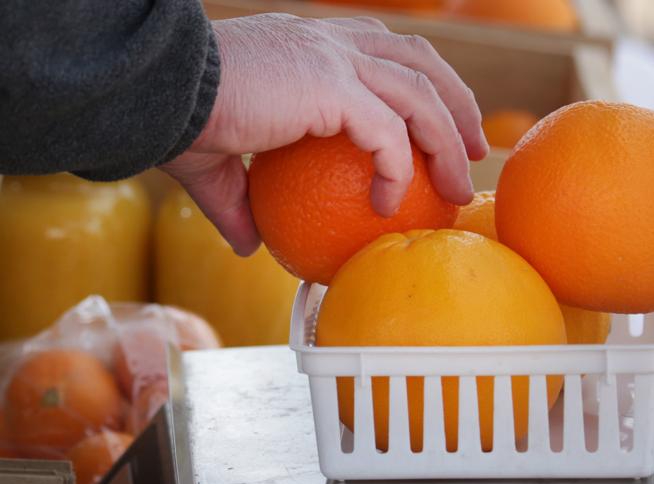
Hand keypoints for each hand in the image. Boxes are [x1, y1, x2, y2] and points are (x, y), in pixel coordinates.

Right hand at [160, 13, 487, 255]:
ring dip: (448, 141)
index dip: (422, 85)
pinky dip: (398, 169)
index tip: (441, 128)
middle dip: (456, 103)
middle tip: (475, 148)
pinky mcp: (329, 86)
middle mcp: (330, 41)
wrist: (152, 94)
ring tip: (461, 187)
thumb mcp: (216, 168)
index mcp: (313, 47)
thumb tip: (248, 245)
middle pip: (421, 61)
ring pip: (419, 94)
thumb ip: (240, 203)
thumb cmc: (176, 120)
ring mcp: (333, 59)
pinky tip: (391, 203)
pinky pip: (387, 134)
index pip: (386, 54)